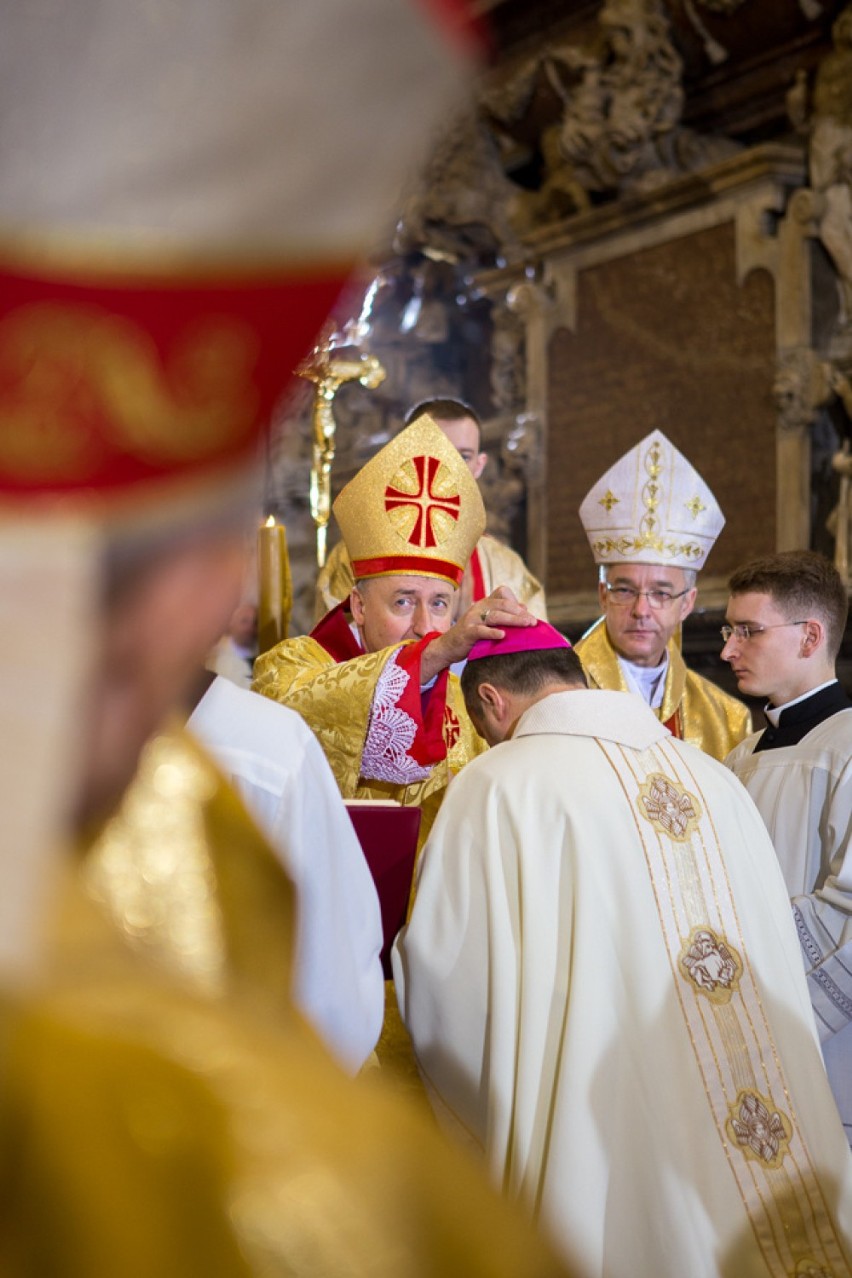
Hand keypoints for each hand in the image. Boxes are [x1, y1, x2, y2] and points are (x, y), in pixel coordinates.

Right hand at [420, 585, 535, 683]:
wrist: (448, 646)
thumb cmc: (471, 634)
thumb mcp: (487, 621)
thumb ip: (503, 614)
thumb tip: (524, 607)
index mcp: (485, 603)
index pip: (502, 592)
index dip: (516, 601)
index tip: (527, 614)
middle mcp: (479, 607)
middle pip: (503, 604)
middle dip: (520, 612)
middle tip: (533, 622)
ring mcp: (472, 619)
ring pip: (495, 616)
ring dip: (513, 620)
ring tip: (526, 625)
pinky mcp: (467, 632)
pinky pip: (481, 630)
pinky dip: (493, 632)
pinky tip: (503, 635)